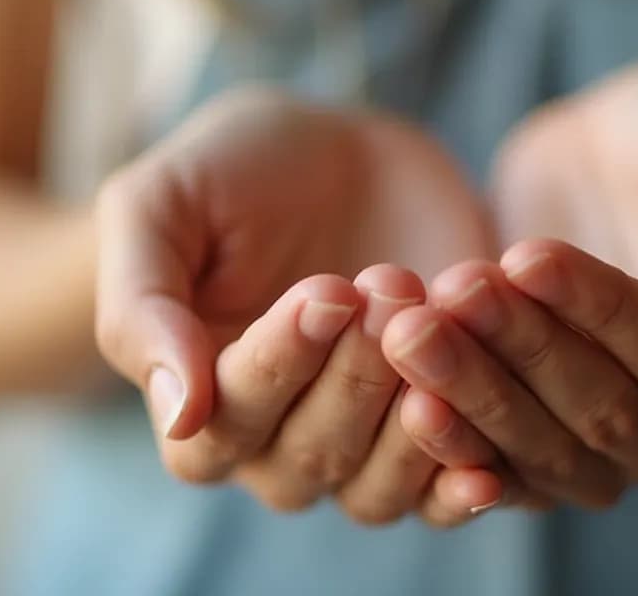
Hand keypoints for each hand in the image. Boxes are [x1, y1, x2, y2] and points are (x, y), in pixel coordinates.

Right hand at [94, 88, 505, 525]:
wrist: (337, 149)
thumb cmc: (229, 171)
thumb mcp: (157, 207)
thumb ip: (143, 308)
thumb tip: (178, 413)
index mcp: (198, 402)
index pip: (220, 431)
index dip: (275, 370)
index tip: (326, 292)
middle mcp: (276, 443)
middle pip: (308, 460)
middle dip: (355, 376)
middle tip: (388, 286)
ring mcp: (363, 442)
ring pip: (377, 489)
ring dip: (411, 421)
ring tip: (436, 324)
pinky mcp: (437, 425)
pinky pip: (449, 486)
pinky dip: (469, 474)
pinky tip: (494, 454)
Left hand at [389, 58, 637, 505]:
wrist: (618, 153)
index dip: (600, 312)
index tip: (529, 255)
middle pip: (599, 414)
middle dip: (520, 351)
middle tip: (453, 289)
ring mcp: (602, 453)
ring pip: (536, 448)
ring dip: (471, 393)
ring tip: (409, 328)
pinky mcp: (531, 441)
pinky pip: (490, 464)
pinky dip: (449, 440)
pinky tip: (400, 399)